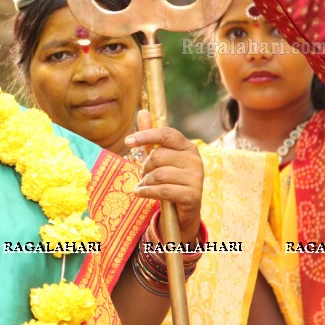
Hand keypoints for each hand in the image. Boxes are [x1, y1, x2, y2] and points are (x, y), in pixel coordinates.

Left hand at [126, 110, 203, 243]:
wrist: (183, 212)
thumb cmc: (170, 180)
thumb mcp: (160, 158)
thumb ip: (151, 137)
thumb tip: (142, 112)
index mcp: (188, 147)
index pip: (166, 134)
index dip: (146, 135)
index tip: (127, 141)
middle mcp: (195, 160)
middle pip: (158, 156)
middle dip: (145, 167)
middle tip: (144, 176)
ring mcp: (196, 178)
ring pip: (158, 174)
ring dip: (145, 182)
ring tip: (144, 186)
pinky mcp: (193, 195)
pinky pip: (163, 190)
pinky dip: (147, 192)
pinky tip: (140, 193)